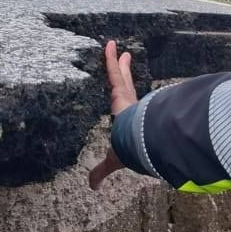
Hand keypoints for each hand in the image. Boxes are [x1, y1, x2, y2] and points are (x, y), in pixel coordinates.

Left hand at [89, 40, 137, 191]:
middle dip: (124, 71)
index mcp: (128, 119)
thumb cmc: (128, 151)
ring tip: (112, 46)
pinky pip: (113, 70)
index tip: (124, 86)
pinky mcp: (121, 91)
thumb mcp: (112, 161)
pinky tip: (107, 44)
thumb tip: (91, 187)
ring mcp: (126, 97)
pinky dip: (110, 57)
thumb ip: (101, 171)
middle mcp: (130, 105)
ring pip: (118, 74)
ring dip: (116, 61)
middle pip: (124, 84)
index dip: (125, 95)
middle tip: (125, 57)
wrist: (138, 143)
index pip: (126, 104)